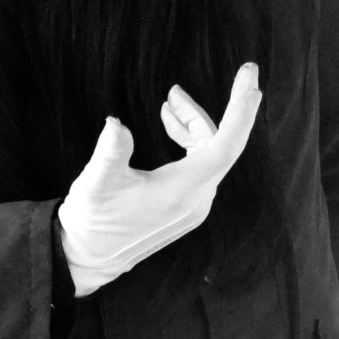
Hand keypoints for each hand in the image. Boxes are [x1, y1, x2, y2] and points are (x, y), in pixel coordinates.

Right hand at [57, 63, 261, 296]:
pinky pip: (198, 165)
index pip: (224, 145)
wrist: (87, 258)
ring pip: (207, 153)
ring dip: (190, 124)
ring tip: (169, 101)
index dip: (241, 111)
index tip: (251, 80)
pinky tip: (168, 124)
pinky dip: (187, 140)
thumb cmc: (92, 221)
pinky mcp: (183, 205)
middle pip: (215, 144)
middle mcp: (196, 199)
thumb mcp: (96, 183)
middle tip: (175, 88)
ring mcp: (192, 204)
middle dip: (198, 113)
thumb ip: (110, 152)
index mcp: (182, 192)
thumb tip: (115, 122)